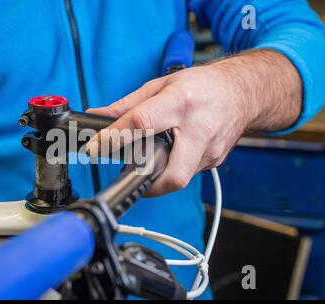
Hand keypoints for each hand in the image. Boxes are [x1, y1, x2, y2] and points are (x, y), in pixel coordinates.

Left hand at [88, 50, 301, 196]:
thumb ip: (128, 105)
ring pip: (179, 179)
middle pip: (173, 174)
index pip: (142, 123)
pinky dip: (172, 169)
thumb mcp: (161, 85)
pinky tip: (170, 155)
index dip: (114, 138)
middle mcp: (199, 130)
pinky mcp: (214, 161)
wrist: (244, 92)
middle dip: (147, 184)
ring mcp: (210, 151)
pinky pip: (187, 174)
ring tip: (149, 160)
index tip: (95, 148)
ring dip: (158, 176)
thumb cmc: (203, 86)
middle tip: (130, 175)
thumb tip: (99, 116)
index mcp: (182, 102)